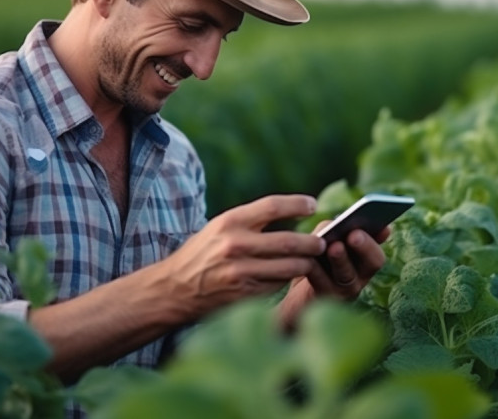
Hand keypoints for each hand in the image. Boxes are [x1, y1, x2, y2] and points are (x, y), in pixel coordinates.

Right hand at [155, 195, 325, 320]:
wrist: (175, 289)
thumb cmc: (202, 253)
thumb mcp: (219, 227)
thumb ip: (251, 221)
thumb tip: (290, 212)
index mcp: (229, 222)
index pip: (272, 206)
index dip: (297, 204)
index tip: (312, 205)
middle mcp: (235, 245)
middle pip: (288, 240)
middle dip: (312, 242)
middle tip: (322, 241)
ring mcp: (241, 272)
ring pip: (289, 266)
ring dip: (306, 263)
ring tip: (313, 259)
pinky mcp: (245, 294)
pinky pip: (278, 284)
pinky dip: (288, 279)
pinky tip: (290, 274)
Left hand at [278, 221, 389, 328]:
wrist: (291, 298)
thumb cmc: (310, 261)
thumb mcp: (320, 241)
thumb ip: (329, 229)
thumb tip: (332, 224)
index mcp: (363, 261)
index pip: (378, 249)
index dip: (381, 238)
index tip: (384, 227)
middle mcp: (359, 278)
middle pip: (372, 262)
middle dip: (365, 247)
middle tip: (355, 235)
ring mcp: (344, 291)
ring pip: (347, 274)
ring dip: (341, 259)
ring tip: (335, 247)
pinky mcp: (323, 298)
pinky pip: (321, 281)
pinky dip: (316, 268)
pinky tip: (309, 257)